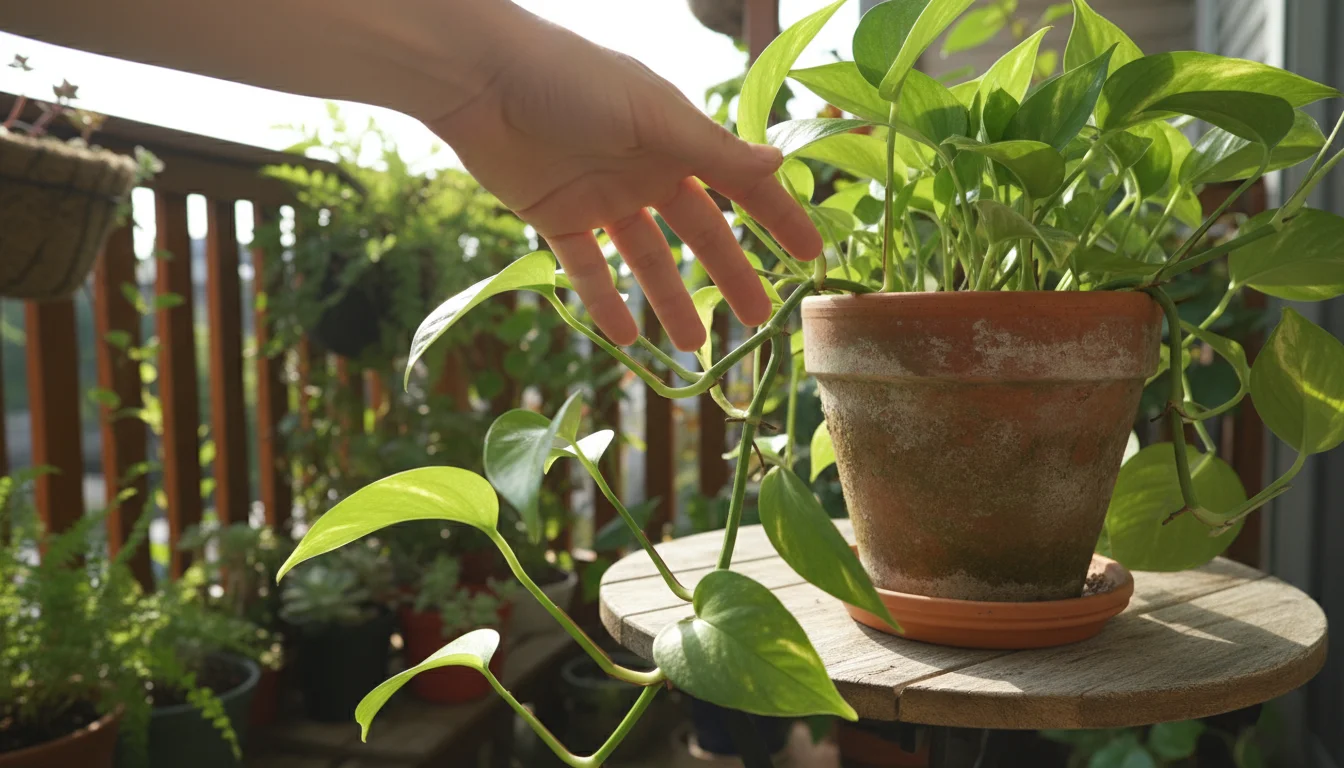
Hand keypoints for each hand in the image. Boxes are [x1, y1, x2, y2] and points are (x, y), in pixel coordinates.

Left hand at [430, 10, 821, 351]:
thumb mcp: (653, 119)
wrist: (480, 80)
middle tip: (758, 322)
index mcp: (677, 139)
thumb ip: (713, 153)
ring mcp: (602, 196)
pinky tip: (625, 337)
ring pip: (646, 259)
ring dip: (669, 300)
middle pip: (699, 233)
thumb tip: (779, 166)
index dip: (777, 220)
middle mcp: (646, 169)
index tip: (809, 258)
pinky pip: (588, 269)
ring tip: (692, 347)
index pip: (741, 186)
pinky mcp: (556, 216)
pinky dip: (606, 301)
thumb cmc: (572, 82)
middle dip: (730, 275)